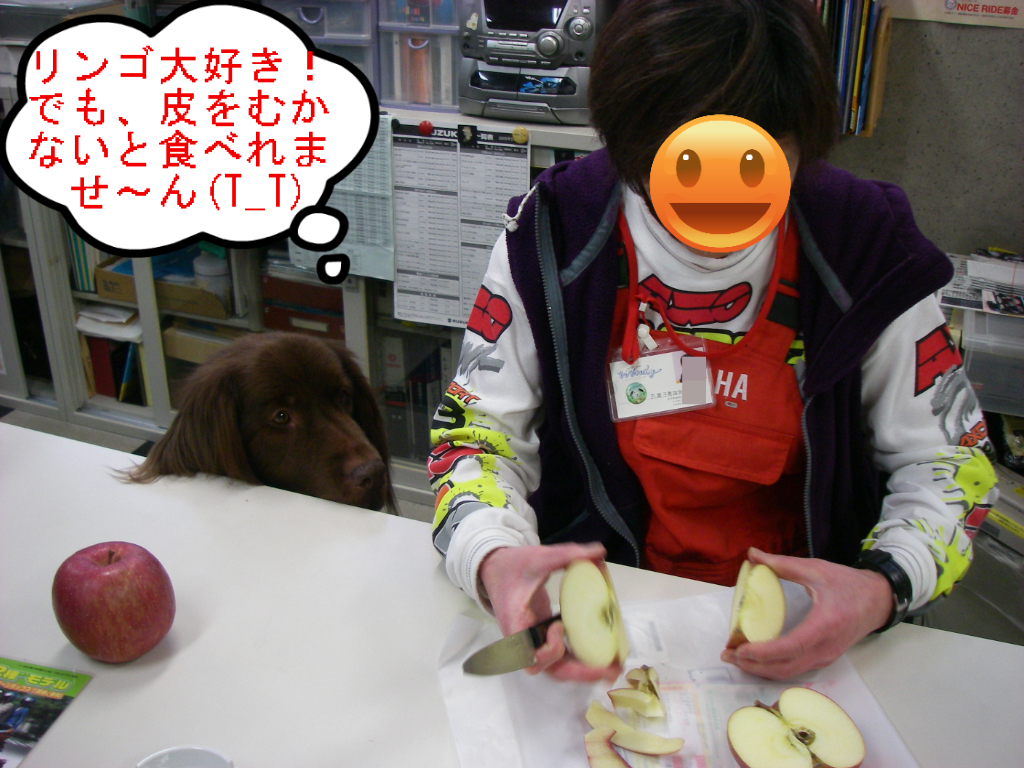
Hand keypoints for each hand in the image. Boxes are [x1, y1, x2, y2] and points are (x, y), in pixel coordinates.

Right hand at [478, 542, 620, 682]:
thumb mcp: (539, 557)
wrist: (496, 569)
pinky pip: (558, 657)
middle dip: (579, 672)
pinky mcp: (541, 638)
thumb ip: (568, 554)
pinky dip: (577, 659)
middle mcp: (521, 640)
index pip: (528, 655)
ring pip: (554, 667)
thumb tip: (600, 551)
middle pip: (547, 669)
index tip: (559, 625)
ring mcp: (532, 642)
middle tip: (609, 669)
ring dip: (581, 671)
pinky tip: (601, 654)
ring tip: (611, 667)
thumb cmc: (513, 565)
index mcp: (514, 624)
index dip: (548, 648)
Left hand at [720, 547, 892, 679]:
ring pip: (790, 673)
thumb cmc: (848, 584)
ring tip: (736, 659)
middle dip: (754, 665)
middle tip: (728, 655)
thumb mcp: (816, 569)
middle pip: (786, 667)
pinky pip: (796, 670)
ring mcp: (826, 657)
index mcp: (825, 624)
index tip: (740, 648)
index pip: (791, 647)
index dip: (764, 652)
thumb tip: (752, 554)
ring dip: (761, 670)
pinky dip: (774, 668)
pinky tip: (757, 660)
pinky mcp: (825, 659)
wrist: (879, 600)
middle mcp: (826, 647)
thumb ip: (782, 564)